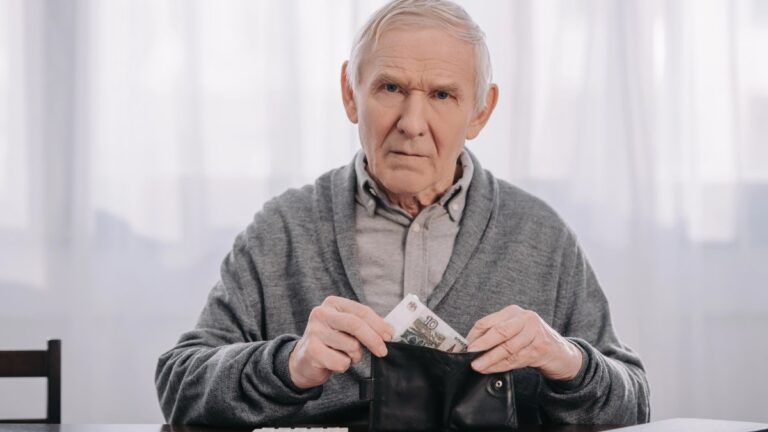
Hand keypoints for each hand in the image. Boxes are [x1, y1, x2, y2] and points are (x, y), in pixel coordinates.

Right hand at [288, 296, 393, 388]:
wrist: (304, 360)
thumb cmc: (331, 342)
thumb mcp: (345, 327)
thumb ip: (364, 324)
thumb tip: (389, 330)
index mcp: (332, 303)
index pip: (361, 311)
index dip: (378, 324)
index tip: (390, 335)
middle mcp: (321, 314)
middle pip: (356, 325)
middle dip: (373, 339)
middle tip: (383, 351)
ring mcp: (314, 331)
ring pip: (351, 346)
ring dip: (354, 356)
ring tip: (344, 355)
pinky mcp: (312, 350)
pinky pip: (341, 362)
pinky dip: (343, 366)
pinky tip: (333, 362)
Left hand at [466, 305, 581, 380]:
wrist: (561, 353)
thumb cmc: (532, 341)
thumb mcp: (515, 331)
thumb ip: (496, 334)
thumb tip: (471, 344)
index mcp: (514, 312)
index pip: (488, 321)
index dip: (475, 334)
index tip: (464, 345)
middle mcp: (525, 319)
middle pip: (499, 332)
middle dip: (482, 344)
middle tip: (469, 354)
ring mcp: (534, 333)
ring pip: (507, 348)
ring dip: (490, 359)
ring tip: (477, 366)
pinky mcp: (539, 349)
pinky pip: (515, 359)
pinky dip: (501, 365)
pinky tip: (491, 369)